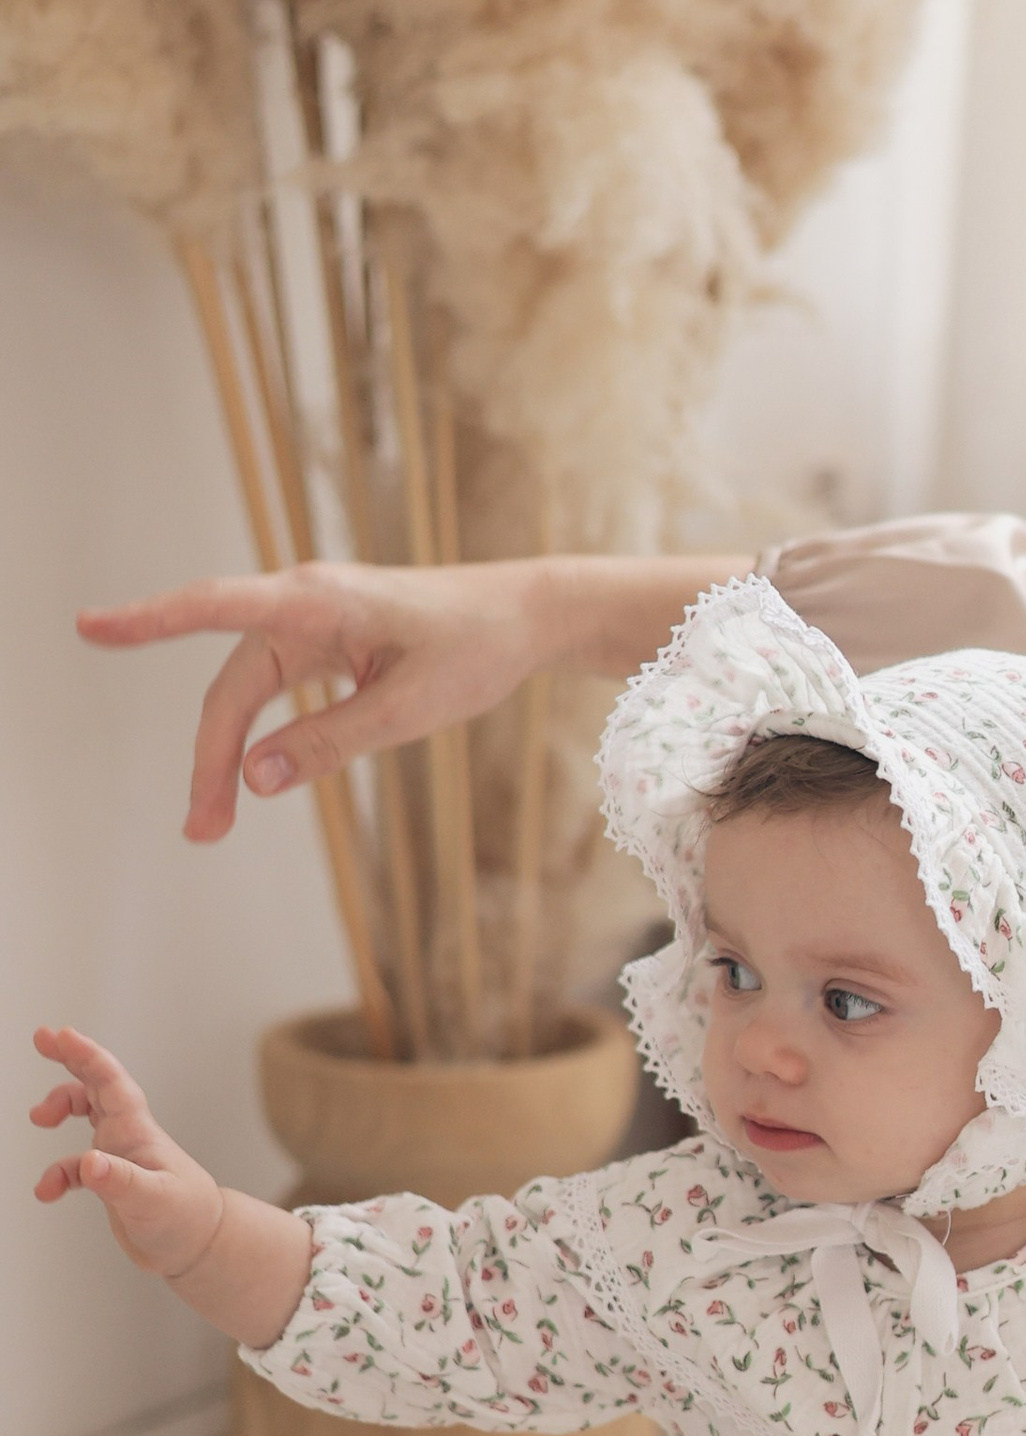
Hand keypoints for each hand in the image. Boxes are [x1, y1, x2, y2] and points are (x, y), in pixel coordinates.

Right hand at [30, 1025, 224, 1278]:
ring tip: (37, 1118)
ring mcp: (119, 1155)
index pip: (110, 1081)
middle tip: (41, 1039)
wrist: (198, 1246)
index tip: (59, 1035)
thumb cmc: (187, 1219)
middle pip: (96, 1084)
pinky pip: (75, 1165)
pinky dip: (57, 1174)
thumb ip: (119, 1181)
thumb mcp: (152, 1201)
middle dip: (71, 1058)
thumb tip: (89, 1163)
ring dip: (60, 1107)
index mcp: (137, 1131)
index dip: (86, 1054)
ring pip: (85, 1114)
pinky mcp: (111, 1180)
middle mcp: (127, 1135)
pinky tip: (46, 1193)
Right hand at [75, 559, 556, 839]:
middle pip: (230, 687)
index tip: (91, 628)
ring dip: (229, 754)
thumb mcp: (409, 709)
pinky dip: (258, 733)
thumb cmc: (476, 649)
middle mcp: (302, 603)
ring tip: (214, 824)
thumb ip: (330, 742)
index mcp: (317, 602)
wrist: (526, 616)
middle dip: (209, 759)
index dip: (149, 620)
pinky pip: (273, 688)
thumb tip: (254, 779)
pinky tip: (250, 774)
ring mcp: (312, 621)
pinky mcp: (327, 640)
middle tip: (202, 833)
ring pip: (247, 693)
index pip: (214, 608)